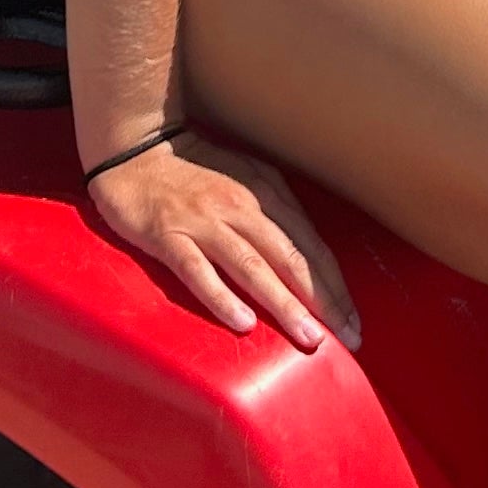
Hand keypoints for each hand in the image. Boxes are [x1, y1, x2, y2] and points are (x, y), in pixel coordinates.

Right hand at [86, 132, 361, 352]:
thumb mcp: (246, 181)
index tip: (353, 320)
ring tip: (309, 338)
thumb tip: (309, 256)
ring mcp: (204, 222)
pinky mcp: (168, 235)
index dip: (335, 285)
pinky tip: (243, 324)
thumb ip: (274, 213)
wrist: (134, 148)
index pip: (310, 246)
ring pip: (252, 267)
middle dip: (323, 301)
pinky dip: (222, 297)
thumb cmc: (194, 170)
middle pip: (291, 258)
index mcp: (265, 194)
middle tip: (348, 338)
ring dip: (284, 304)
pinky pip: (198, 270)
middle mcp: (240, 207)